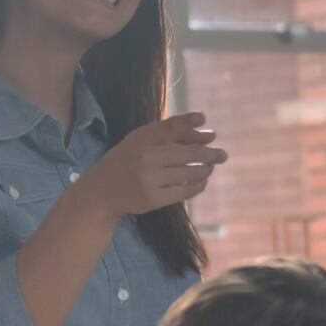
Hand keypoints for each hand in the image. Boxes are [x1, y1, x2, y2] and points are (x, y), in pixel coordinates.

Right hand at [82, 113, 226, 217]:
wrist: (102, 191)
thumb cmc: (127, 160)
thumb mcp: (142, 140)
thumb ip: (172, 130)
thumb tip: (206, 126)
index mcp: (143, 139)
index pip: (176, 130)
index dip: (197, 132)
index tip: (212, 134)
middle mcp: (146, 158)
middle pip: (189, 154)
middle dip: (211, 154)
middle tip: (223, 155)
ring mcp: (150, 180)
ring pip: (190, 173)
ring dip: (205, 170)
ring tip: (209, 167)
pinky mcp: (153, 199)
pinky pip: (185, 191)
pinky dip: (198, 186)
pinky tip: (201, 181)